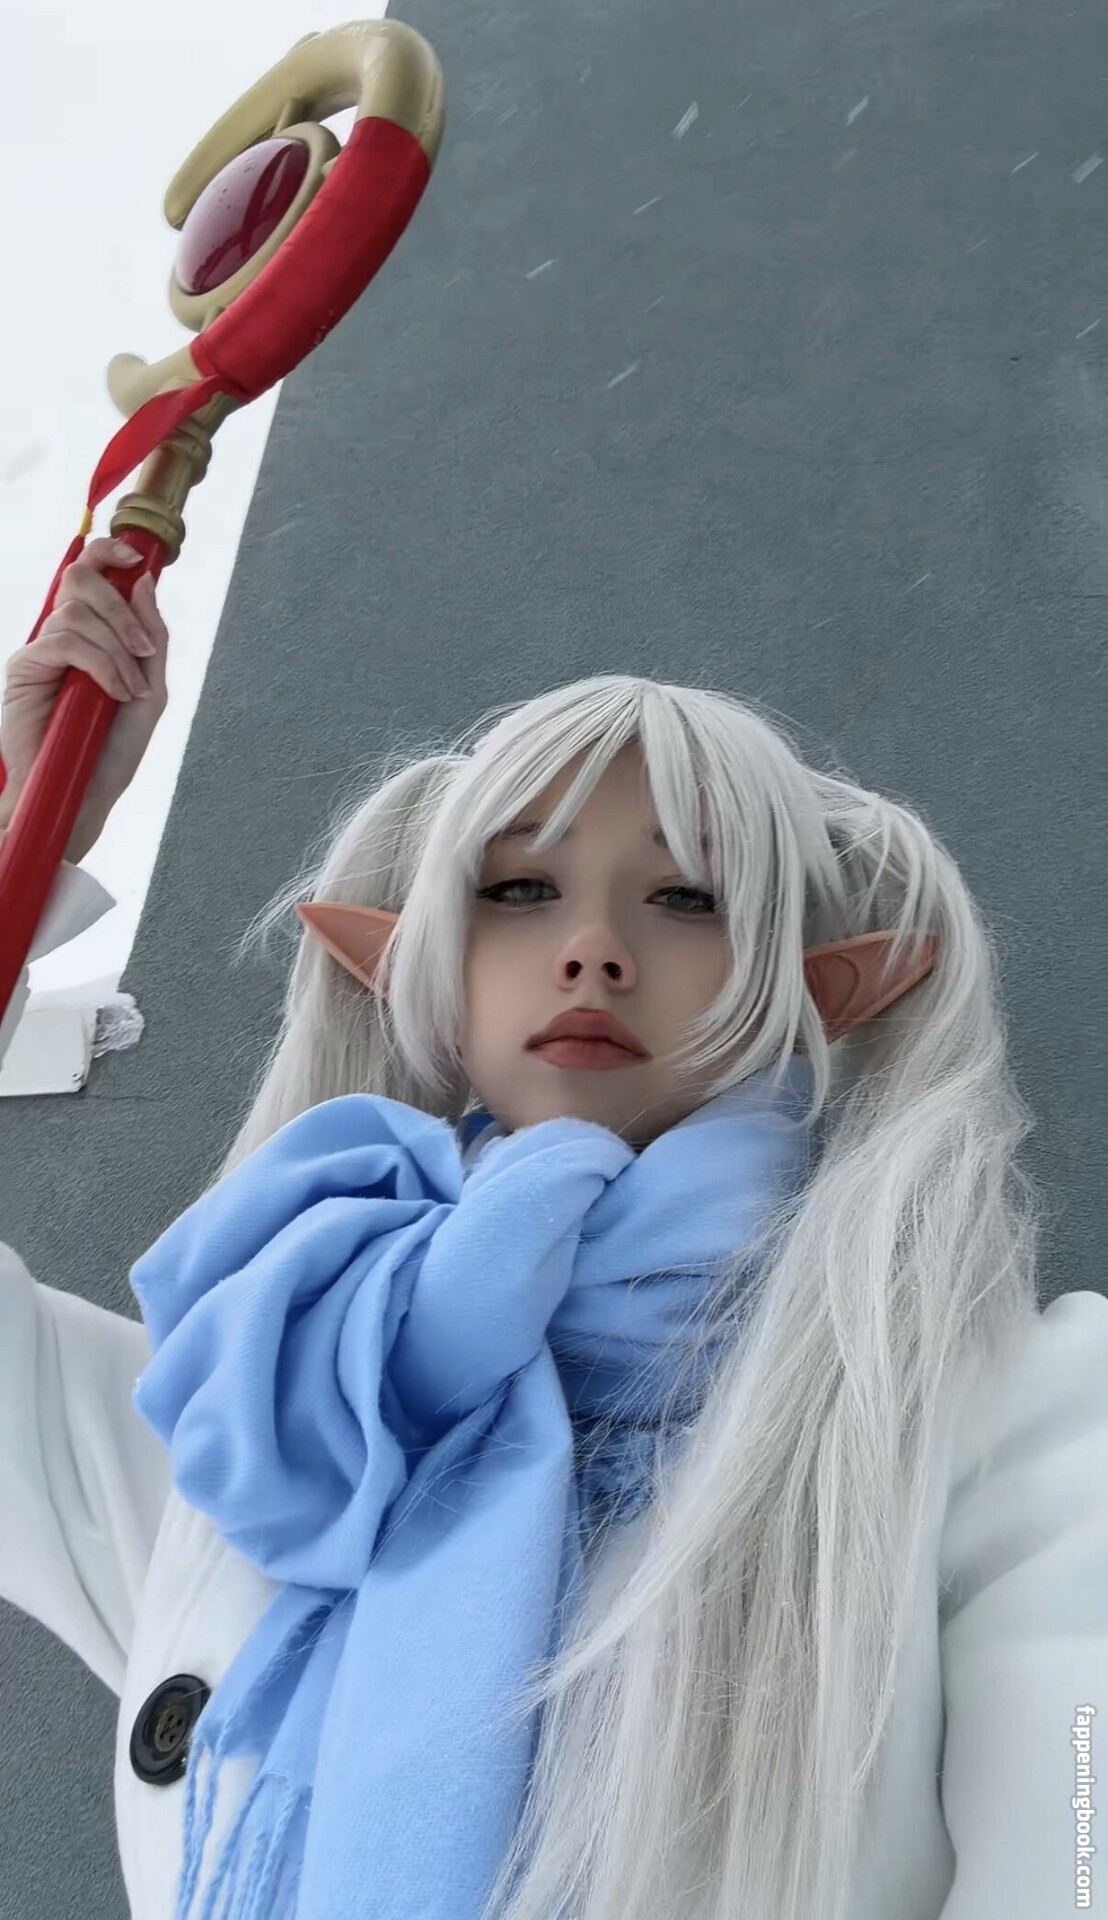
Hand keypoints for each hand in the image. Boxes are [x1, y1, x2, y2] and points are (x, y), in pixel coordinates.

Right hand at [1, 537, 168, 840]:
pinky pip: (64, 642)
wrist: (85, 791)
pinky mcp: (24, 668)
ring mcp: (42, 649)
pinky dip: (100, 665)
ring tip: (128, 690)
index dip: (109, 553)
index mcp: (93, 632)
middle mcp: (64, 634)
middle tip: (143, 650)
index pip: (91, 572)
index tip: (135, 559)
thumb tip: (142, 580)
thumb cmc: (114, 747)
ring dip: (116, 649)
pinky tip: (113, 694)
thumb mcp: (150, 688)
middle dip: (120, 610)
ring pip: (77, 613)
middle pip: (81, 579)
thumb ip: (152, 636)